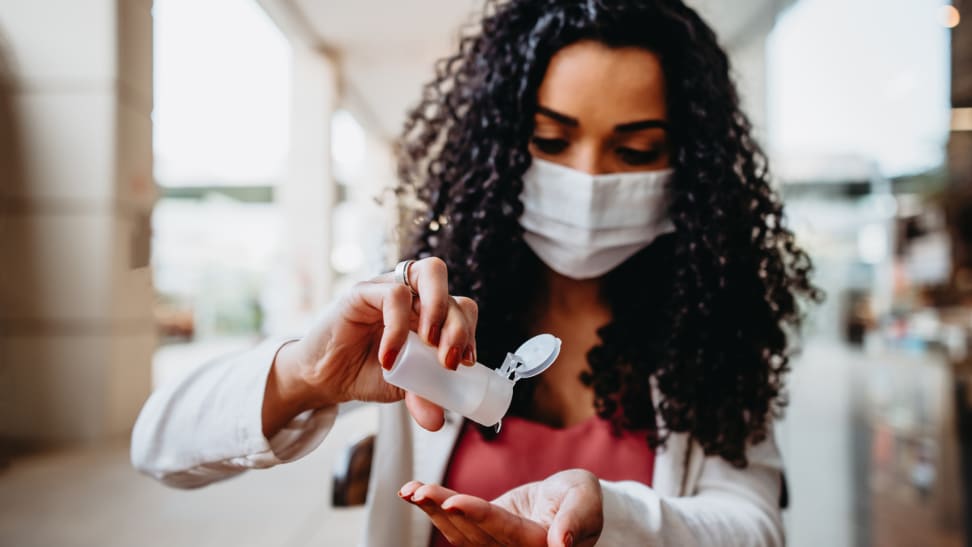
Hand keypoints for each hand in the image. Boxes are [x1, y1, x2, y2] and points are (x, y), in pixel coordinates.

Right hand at [263, 257, 478, 434]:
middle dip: (459, 327)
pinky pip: (392, 296)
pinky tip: (390, 356)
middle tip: (449, 362)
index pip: (462, 308)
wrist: (323, 378)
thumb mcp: (403, 389)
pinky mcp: (363, 292)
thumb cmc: (366, 373)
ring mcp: (390, 289)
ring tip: (430, 347)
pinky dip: (398, 328)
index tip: (466, 364)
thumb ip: (423, 397)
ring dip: (438, 312)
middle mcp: (414, 296)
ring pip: (430, 274)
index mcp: (429, 314)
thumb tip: (438, 420)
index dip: (469, 332)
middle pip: (453, 291)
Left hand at [399, 469, 602, 546]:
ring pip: (458, 532)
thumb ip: (576, 520)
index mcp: (538, 544)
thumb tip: (561, 544)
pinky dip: (433, 508)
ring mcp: (495, 543)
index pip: (504, 531)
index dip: (478, 517)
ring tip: (410, 490)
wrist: (572, 501)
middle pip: (473, 533)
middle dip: (444, 509)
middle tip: (419, 490)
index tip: (453, 502)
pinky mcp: (483, 532)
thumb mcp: (585, 500)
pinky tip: (413, 492)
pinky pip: (455, 523)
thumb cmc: (582, 497)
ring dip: (432, 510)